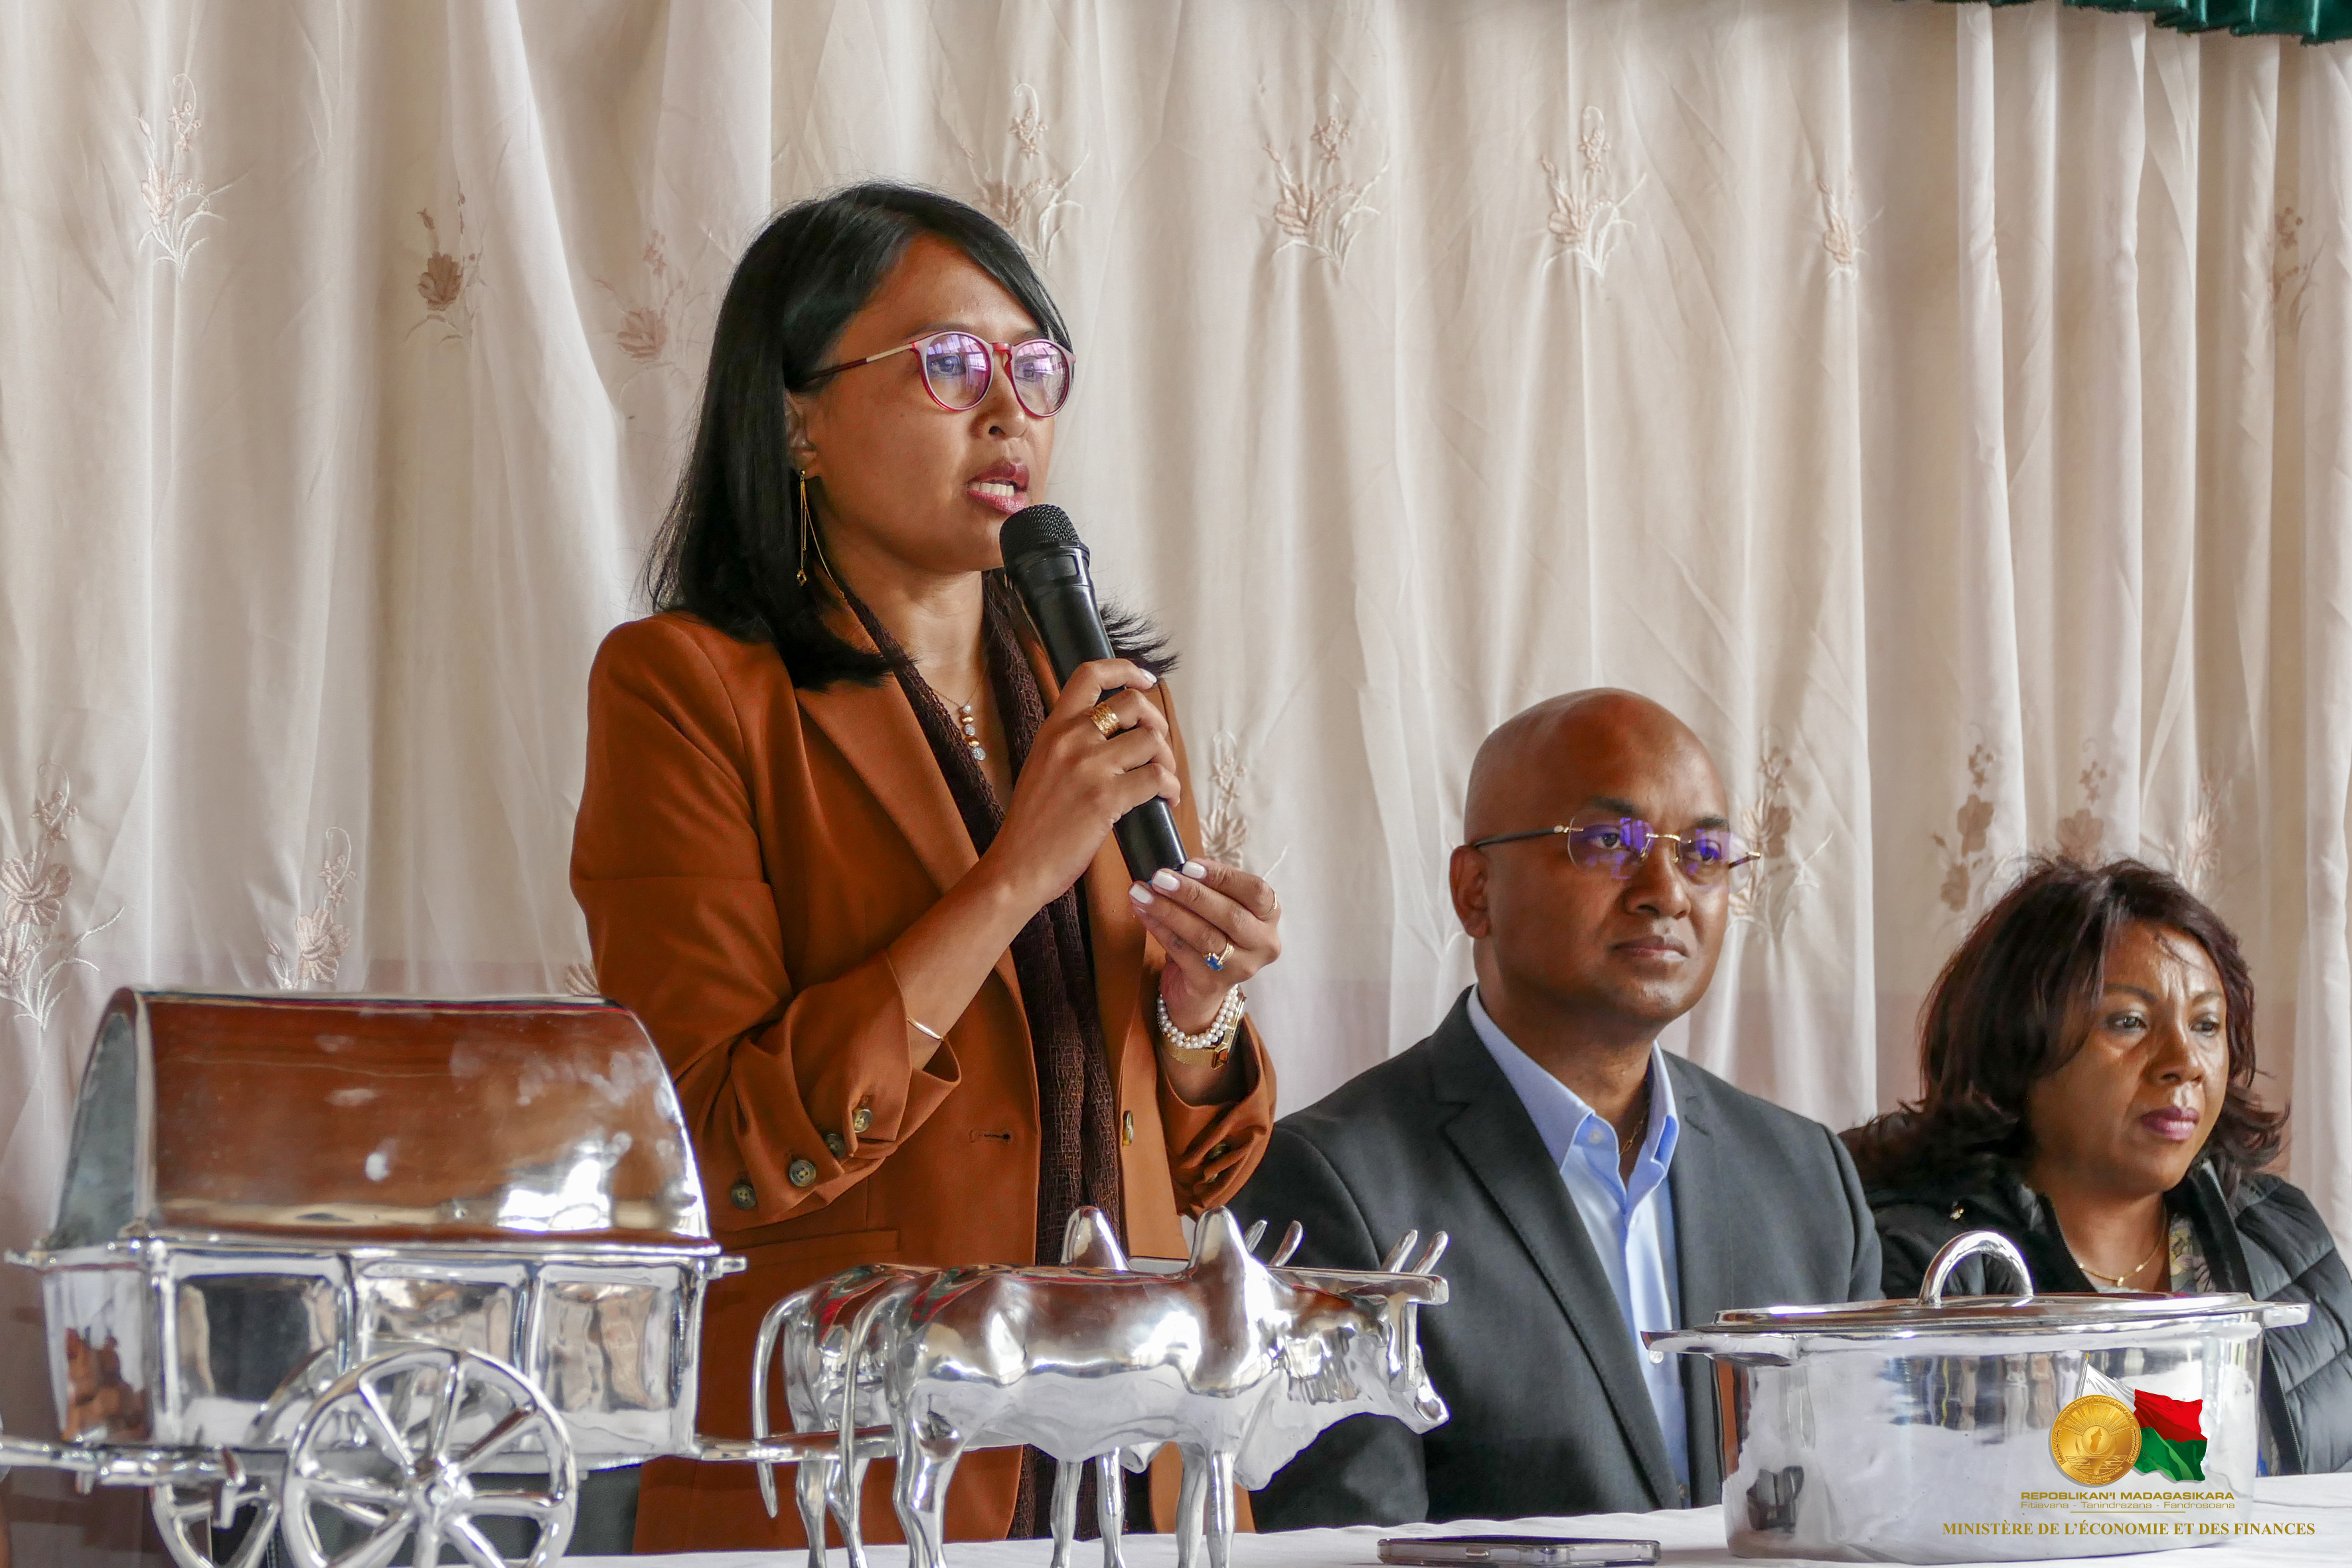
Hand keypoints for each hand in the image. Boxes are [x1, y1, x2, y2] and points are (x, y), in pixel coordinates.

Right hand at [981, 658, 1179, 913]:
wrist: (1016, 866)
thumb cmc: (1033, 825)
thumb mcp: (1042, 767)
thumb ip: (1071, 745)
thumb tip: (1118, 736)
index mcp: (1053, 728)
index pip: (1089, 675)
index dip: (1125, 669)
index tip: (1146, 679)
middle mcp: (1071, 739)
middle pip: (1134, 704)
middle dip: (1157, 723)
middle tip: (1158, 749)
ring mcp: (1088, 767)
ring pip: (1152, 741)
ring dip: (1167, 761)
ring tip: (1162, 782)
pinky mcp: (1106, 798)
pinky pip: (1157, 778)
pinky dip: (1170, 788)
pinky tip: (1165, 801)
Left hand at [1130, 858, 1282, 1032]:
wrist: (1201, 991)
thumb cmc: (1212, 936)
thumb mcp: (1220, 910)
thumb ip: (1208, 890)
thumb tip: (1174, 870)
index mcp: (1268, 917)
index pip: (1256, 892)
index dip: (1223, 877)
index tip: (1189, 865)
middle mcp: (1262, 944)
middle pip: (1230, 915)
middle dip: (1192, 893)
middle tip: (1161, 878)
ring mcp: (1239, 967)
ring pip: (1203, 935)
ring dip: (1169, 910)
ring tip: (1143, 893)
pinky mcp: (1210, 983)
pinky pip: (1181, 951)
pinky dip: (1159, 928)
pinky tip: (1143, 912)